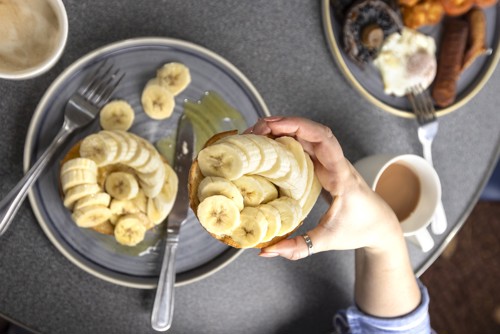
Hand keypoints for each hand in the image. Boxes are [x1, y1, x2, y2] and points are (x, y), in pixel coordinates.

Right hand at [248, 116, 401, 259]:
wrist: (380, 224)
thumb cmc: (359, 230)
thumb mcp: (327, 241)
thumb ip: (298, 248)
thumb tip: (265, 251)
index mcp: (341, 176)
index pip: (324, 141)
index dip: (299, 128)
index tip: (273, 127)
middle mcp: (336, 162)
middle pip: (313, 131)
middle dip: (284, 123)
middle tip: (255, 130)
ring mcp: (330, 161)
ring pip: (308, 134)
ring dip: (284, 129)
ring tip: (256, 134)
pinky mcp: (324, 164)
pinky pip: (305, 144)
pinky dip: (287, 138)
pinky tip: (268, 144)